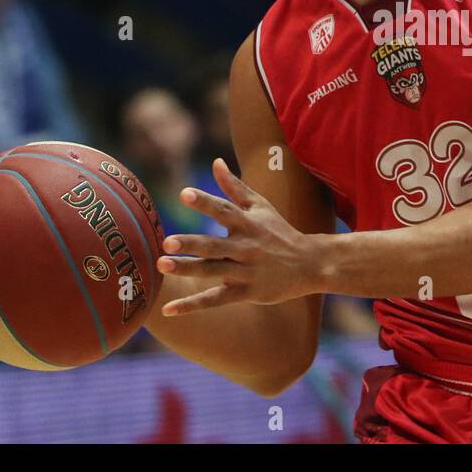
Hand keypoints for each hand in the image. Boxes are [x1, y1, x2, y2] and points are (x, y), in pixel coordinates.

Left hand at [157, 158, 324, 313]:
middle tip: (167, 241)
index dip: (205, 202)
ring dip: (187, 269)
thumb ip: (234, 186)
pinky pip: (216, 299)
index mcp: (248, 224)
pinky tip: (169, 310)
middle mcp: (246, 247)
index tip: (184, 194)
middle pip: (214, 245)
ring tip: (161, 265)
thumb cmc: (279, 231)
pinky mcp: (247, 293)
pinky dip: (193, 305)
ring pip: (212, 271)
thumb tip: (215, 161)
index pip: (224, 210)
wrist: (310, 264)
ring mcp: (246, 271)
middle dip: (191, 244)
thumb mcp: (261, 206)